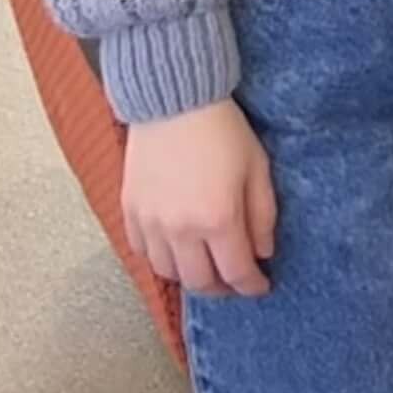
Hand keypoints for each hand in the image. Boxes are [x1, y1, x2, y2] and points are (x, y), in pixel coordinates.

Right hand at [123, 100, 277, 297]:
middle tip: (236, 282)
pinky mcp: (129, 211)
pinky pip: (141, 252)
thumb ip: (262, 217)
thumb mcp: (258, 169)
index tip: (261, 286)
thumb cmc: (224, 132)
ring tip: (207, 267)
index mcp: (217, 220)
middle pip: (198, 282)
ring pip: (167, 272)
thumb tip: (263, 253)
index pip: (235, 273)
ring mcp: (150, 223)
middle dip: (221, 289)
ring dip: (190, 276)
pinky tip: (176, 250)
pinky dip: (160, 259)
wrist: (174, 102)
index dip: (251, 286)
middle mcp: (179, 230)